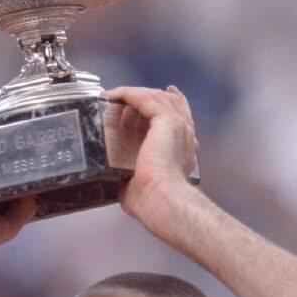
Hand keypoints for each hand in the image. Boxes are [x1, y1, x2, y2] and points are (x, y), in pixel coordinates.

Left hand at [104, 85, 198, 234]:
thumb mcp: (140, 185)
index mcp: (183, 149)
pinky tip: (111, 95)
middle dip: (146, 96)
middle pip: (169, 102)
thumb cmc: (150, 202)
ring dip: (132, 95)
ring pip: (155, 98)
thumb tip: (118, 182)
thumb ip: (133, 177)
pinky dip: (126, 94)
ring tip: (112, 96)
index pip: (180, 118)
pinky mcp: (167, 120)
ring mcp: (179, 125)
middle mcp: (185, 135)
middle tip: (123, 95)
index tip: (163, 95)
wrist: (161, 200)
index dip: (168, 104)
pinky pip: (144, 98)